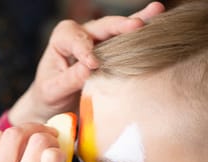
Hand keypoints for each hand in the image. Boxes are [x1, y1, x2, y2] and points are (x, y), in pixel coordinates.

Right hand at [0, 124, 73, 161]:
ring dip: (52, 144)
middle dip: (36, 130)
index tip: (30, 140)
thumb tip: (27, 143)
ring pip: (38, 140)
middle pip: (14, 132)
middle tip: (49, 139)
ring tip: (57, 158)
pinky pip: (55, 156)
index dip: (16, 133)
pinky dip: (62, 157)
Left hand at [8, 1, 164, 124]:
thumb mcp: (53, 90)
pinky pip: (127, 39)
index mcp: (63, 39)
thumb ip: (69, 79)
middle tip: (136, 26)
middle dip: (119, 26)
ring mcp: (99, 41)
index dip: (85, 50)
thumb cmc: (50, 95)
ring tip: (156, 11)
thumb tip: (90, 68)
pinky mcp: (112, 51)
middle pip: (102, 27)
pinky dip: (143, 30)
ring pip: (118, 30)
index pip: (75, 40)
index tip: (93, 65)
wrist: (56, 104)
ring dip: (138, 21)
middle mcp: (82, 34)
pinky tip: (157, 18)